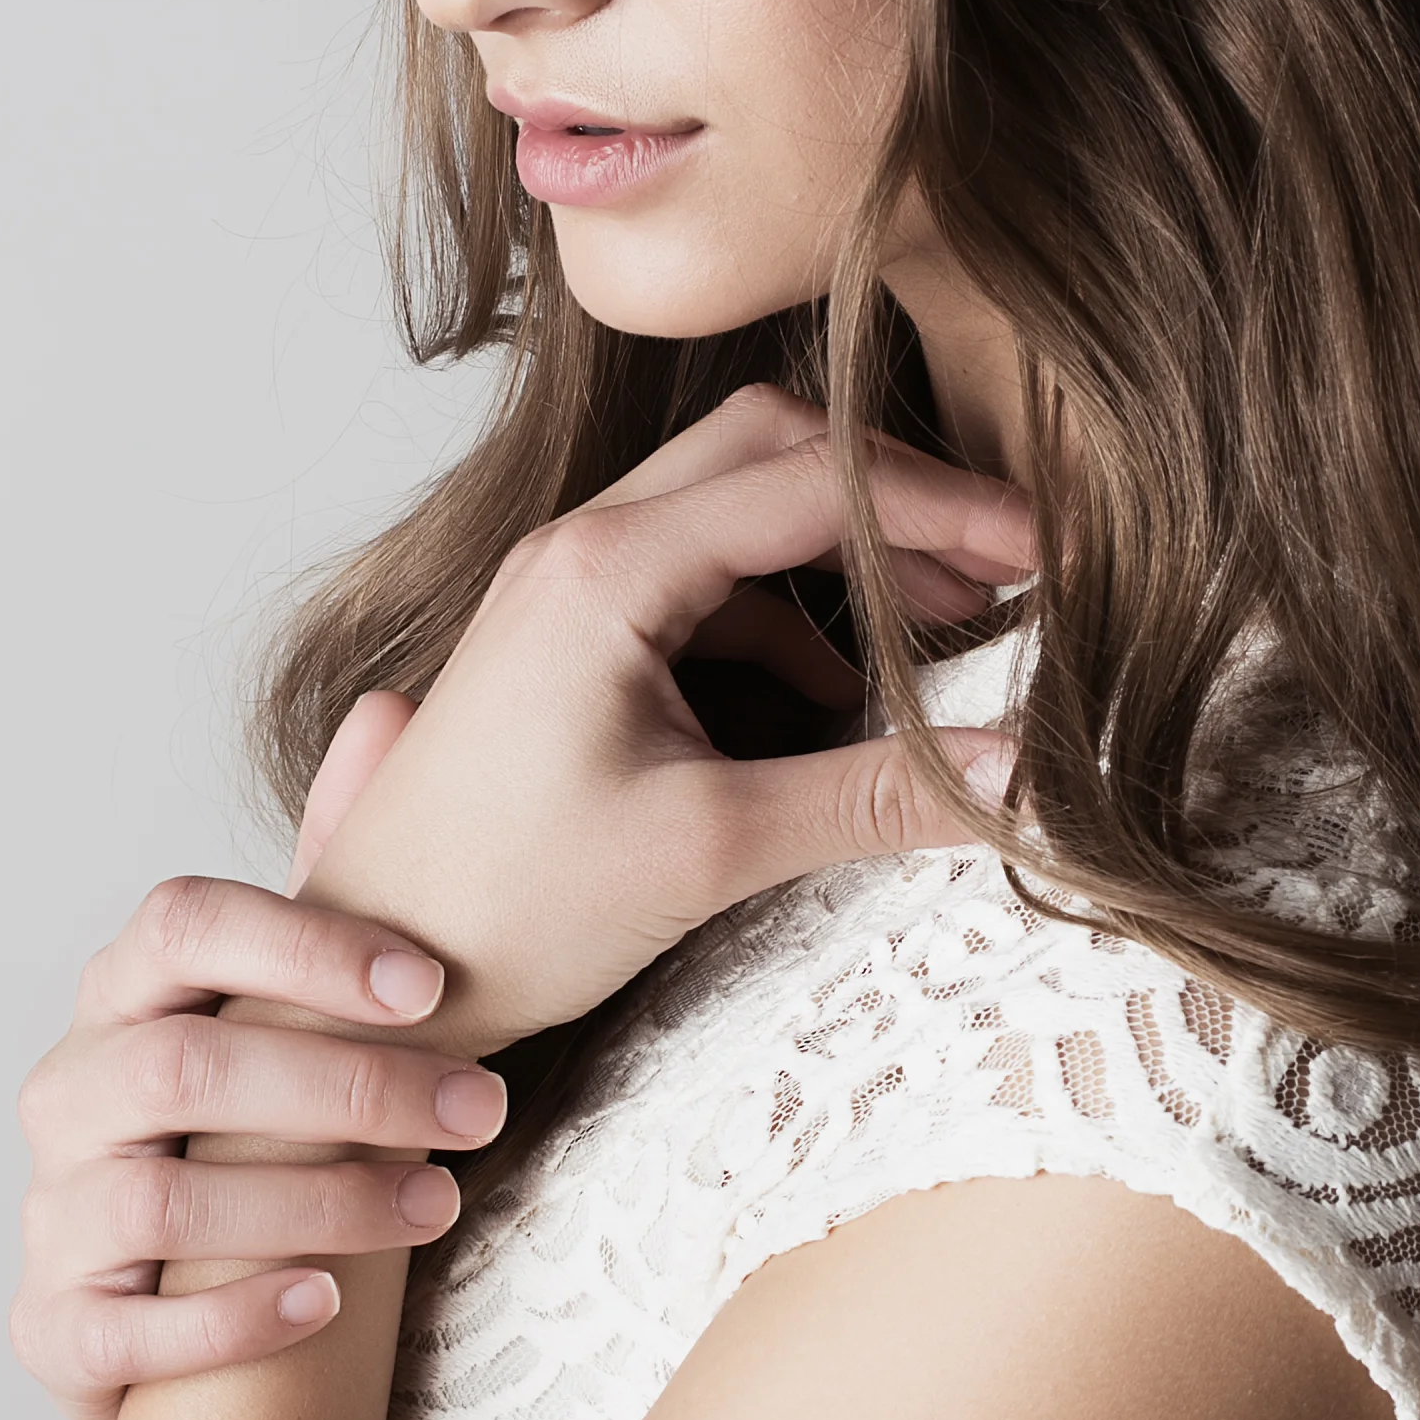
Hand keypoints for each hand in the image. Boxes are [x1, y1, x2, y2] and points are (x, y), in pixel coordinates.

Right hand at [10, 863, 507, 1419]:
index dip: (303, 947)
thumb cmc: (258, 1134)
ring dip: (317, 1203)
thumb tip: (393, 707)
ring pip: (163, 1203)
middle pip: (186, 1069)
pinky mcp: (52, 1330)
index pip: (181, 926)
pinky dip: (228, 1318)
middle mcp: (68, 1093)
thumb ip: (336, 871)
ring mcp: (51, 1215)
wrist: (196, 1319)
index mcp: (125, 996)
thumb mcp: (296, 1005)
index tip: (432, 985)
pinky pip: (121, 1329)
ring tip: (440, 1206)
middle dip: (347, 1087)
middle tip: (482, 1109)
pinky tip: (328, 1303)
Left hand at [300, 384, 1034, 1058]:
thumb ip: (870, 799)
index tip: (1047, 553)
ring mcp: (566, 585)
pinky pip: (701, 576)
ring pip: (735, 504)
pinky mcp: (567, 638)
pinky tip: (841, 695)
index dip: (946, 509)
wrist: (371, 972)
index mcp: (606, 569)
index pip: (812, 481)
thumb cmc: (504, 908)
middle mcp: (580, 546)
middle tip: (1006, 567)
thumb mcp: (708, 851)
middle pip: (771, 447)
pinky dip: (788, 609)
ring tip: (946, 625)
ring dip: (844, 548)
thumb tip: (1023, 780)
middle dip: (897, 495)